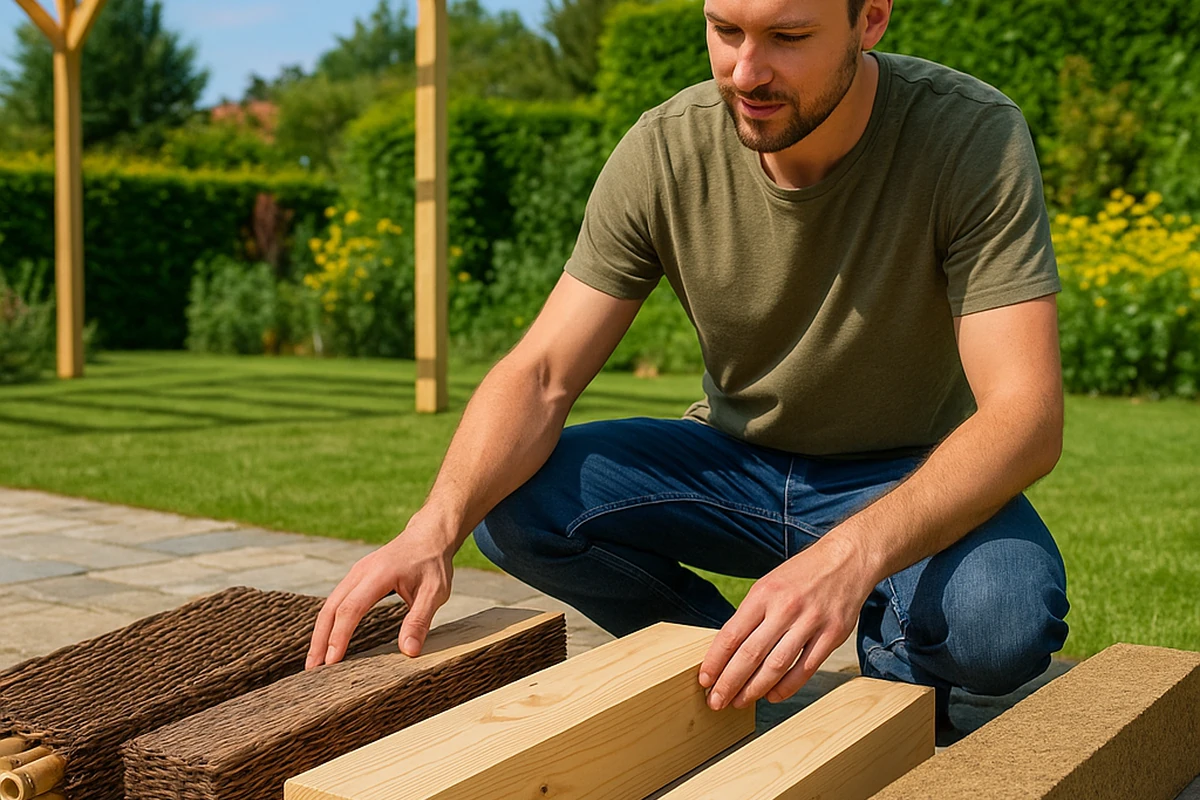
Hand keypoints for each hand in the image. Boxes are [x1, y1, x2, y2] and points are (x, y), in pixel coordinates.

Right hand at [306, 515, 454, 668]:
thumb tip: (409, 652)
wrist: (429, 536)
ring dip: (320, 632)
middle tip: (312, 670)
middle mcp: (360, 572)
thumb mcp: (435, 592)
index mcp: (379, 574)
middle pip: (331, 608)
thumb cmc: (433, 564)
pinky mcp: (356, 577)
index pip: (351, 609)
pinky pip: (337, 601)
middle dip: (319, 639)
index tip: (331, 663)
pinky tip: (327, 640)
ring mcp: (356, 573)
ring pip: (329, 604)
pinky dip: (328, 622)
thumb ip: (420, 620)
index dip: (339, 636)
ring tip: (314, 661)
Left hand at [698, 533, 875, 710]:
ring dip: (755, 689)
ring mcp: (811, 622)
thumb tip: (728, 650)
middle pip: (750, 654)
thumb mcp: (769, 583)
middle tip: (716, 701)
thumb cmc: (802, 574)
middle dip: (729, 683)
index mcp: (764, 593)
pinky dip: (786, 687)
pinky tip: (772, 696)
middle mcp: (785, 608)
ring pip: (776, 665)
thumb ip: (751, 614)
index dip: (715, 661)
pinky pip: (805, 669)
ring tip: (740, 702)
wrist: (847, 559)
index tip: (704, 680)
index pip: (731, 634)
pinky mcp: (832, 635)